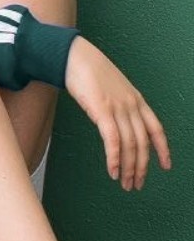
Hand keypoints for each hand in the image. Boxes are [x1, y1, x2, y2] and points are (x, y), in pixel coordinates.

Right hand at [64, 37, 170, 189]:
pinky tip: (112, 171)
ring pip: (129, 145)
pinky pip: (112, 141)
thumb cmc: (88, 70)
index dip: (163, 150)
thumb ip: (118, 104)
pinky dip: (114, 159)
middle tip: (136, 184)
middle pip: (142, 143)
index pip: (156, 129)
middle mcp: (132, 105)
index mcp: (137, 100)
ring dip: (128, 168)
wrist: (75, 56)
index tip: (165, 166)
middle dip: (141, 167)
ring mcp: (118, 108)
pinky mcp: (102, 111)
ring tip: (124, 183)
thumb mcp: (111, 88)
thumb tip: (115, 120)